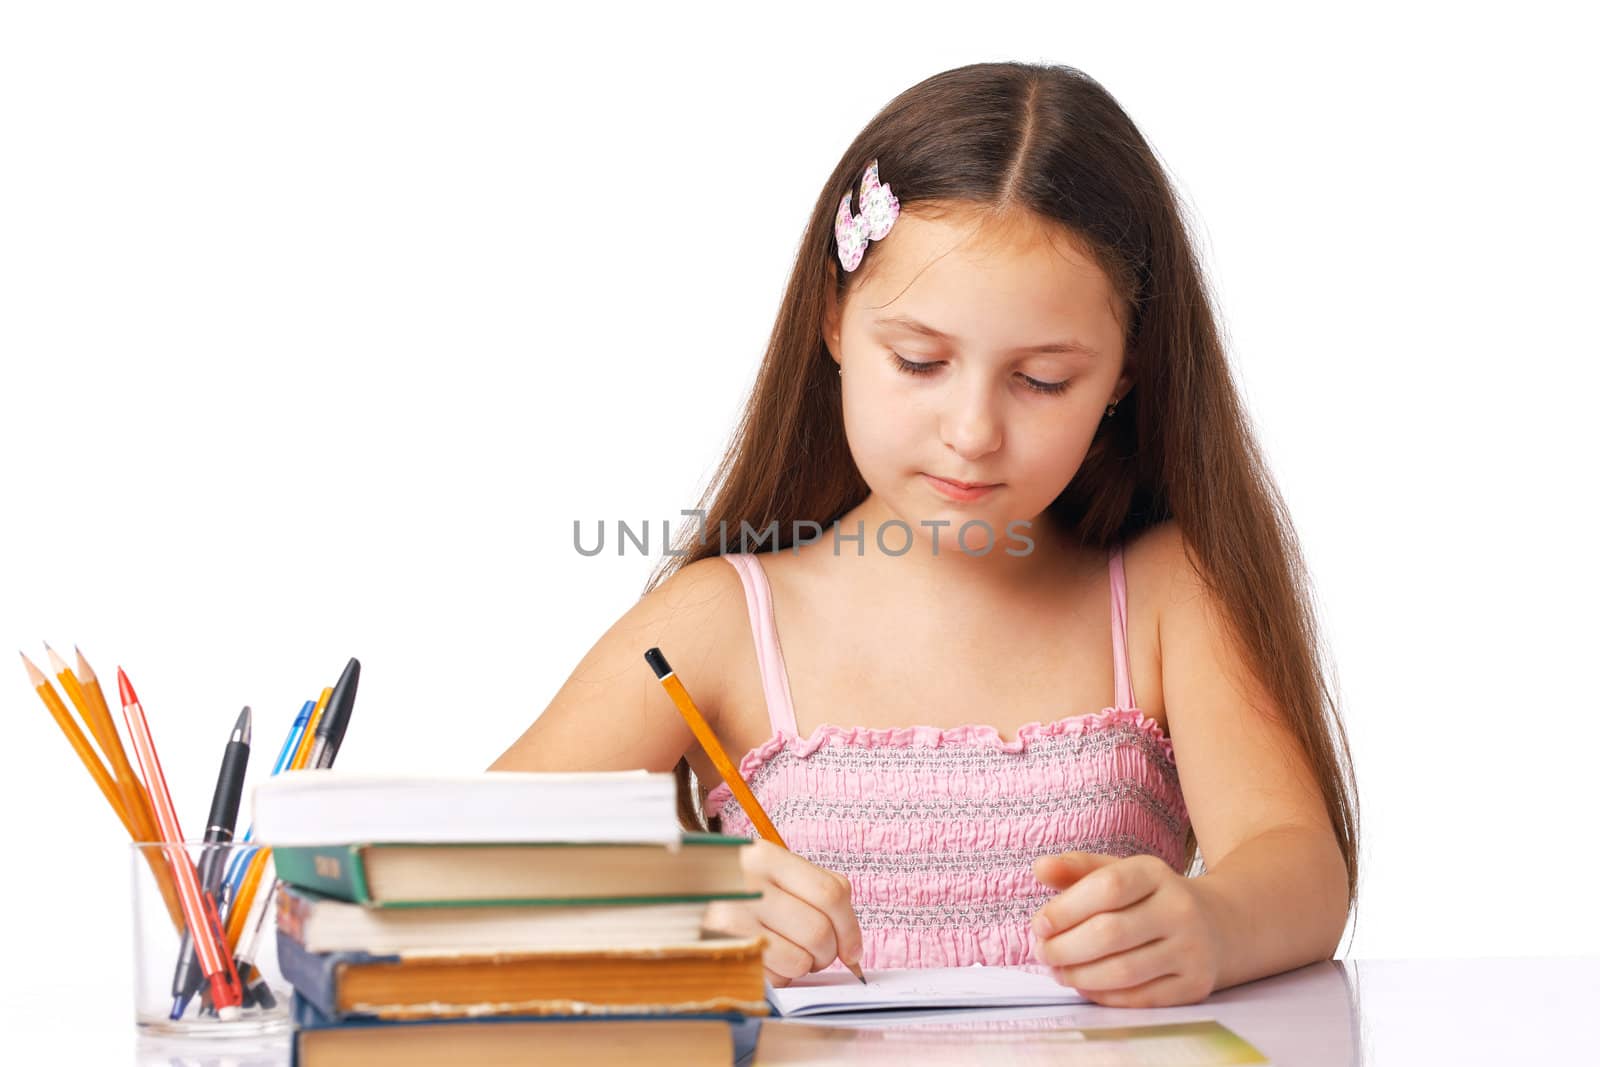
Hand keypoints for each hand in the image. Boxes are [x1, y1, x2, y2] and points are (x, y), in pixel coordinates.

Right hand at [701, 839, 863, 987]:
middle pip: (818, 931)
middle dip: (827, 954)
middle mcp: (746, 883)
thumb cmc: (734, 890)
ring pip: (799, 959)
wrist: (672, 898)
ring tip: (786, 954)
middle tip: (817, 955)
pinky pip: (771, 978)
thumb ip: (814, 892)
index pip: (831, 893)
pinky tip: (764, 961)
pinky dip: (777, 977)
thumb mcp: (771, 873)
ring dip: (802, 967)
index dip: (850, 928)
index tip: (852, 948)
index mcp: (765, 856)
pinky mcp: (718, 951)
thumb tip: (851, 945)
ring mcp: (728, 918)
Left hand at [1030, 851, 1224, 1007]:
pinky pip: (1140, 997)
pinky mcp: (1195, 984)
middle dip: (1065, 948)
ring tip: (1058, 971)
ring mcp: (1192, 949)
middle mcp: (1179, 909)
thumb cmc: (1149, 898)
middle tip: (1043, 953)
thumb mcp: (1119, 872)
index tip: (1039, 925)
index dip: (1066, 909)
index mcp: (1156, 873)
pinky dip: (1104, 996)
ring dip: (1080, 975)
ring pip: (1123, 971)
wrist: (1216, 925)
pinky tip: (1085, 986)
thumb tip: (1040, 868)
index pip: (1107, 887)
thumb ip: (1077, 869)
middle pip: (1110, 933)